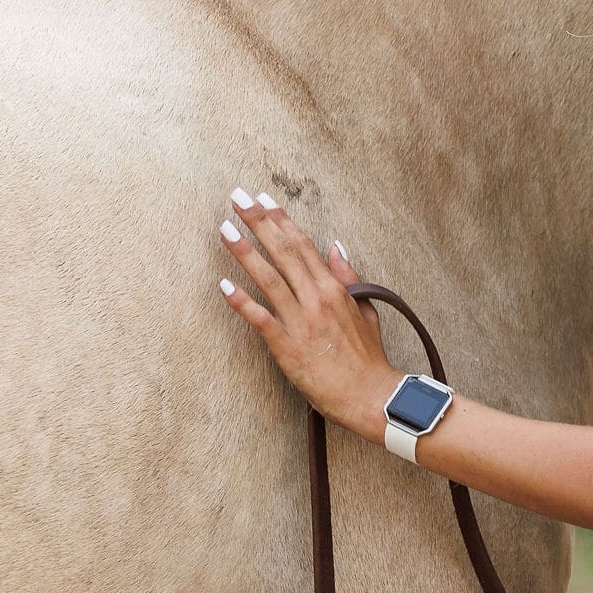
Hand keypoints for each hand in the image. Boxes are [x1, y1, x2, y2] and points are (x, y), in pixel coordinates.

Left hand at [214, 188, 402, 442]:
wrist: (370, 394)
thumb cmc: (368, 355)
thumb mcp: (365, 308)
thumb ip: (348, 275)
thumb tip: (335, 244)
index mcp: (335, 287)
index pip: (303, 244)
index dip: (281, 219)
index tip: (263, 198)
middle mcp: (316, 298)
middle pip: (283, 251)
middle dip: (258, 222)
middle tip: (237, 197)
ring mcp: (300, 321)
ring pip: (268, 278)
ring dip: (244, 252)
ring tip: (224, 228)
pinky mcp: (286, 346)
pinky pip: (260, 319)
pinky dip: (241, 301)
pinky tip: (223, 285)